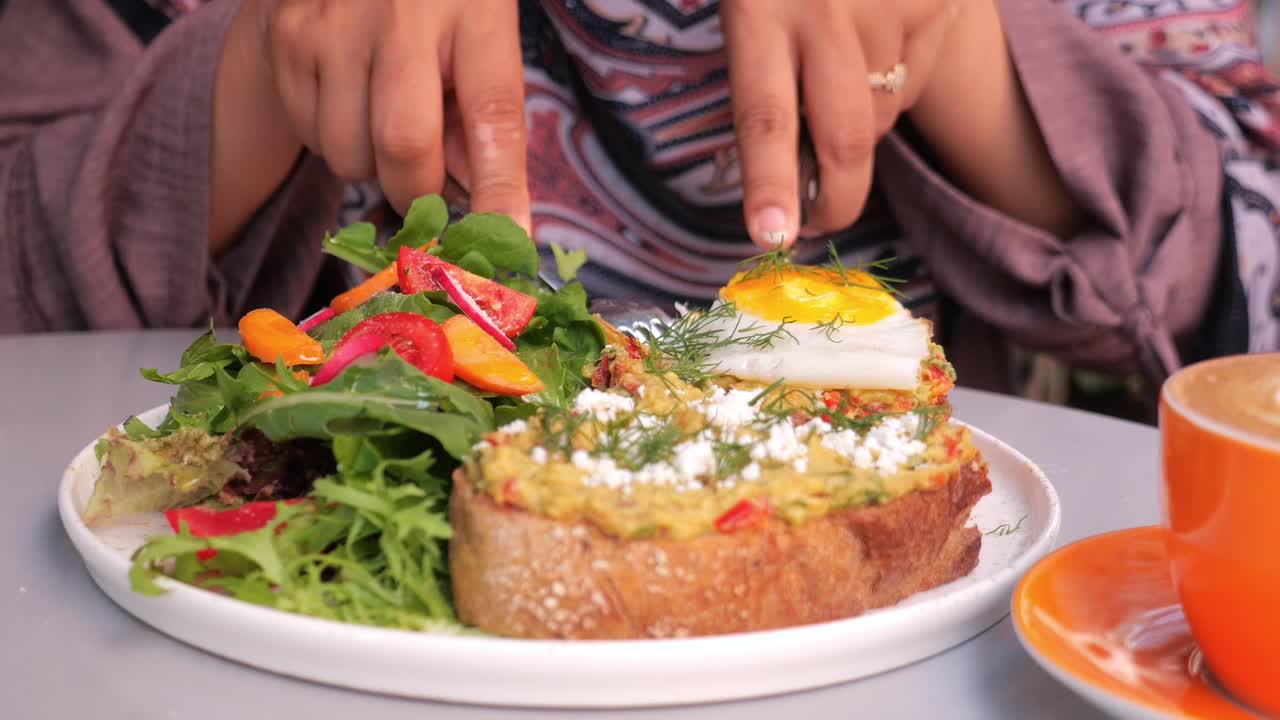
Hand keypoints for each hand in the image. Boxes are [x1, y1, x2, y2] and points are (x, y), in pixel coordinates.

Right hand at [212, 0, 528, 252]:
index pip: (493, 113)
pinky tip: (349, 92)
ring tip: (383, 113)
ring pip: (350, 157)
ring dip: (372, 166)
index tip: (509, 240)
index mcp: (473, 9)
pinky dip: (335, 139)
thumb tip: (489, 219)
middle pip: (404, 148)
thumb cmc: (438, 7)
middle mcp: (399, 15)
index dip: (500, 186)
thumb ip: (485, 123)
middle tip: (426, 182)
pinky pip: (312, 138)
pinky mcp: (287, 41)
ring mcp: (333, 27)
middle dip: (418, 191)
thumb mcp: (481, 41)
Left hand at [720, 0, 959, 247]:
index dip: (769, 184)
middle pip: (844, 139)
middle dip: (835, 201)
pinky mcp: (936, 4)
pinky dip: (895, 84)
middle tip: (816, 223)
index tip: (770, 236)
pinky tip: (876, 39)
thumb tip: (792, 173)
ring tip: (838, 70)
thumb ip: (766, 71)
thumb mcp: (754, 5)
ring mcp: (890, 8)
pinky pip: (915, 82)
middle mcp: (826, 12)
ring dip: (863, 121)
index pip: (764, 115)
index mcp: (761, 9)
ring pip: (883, 116)